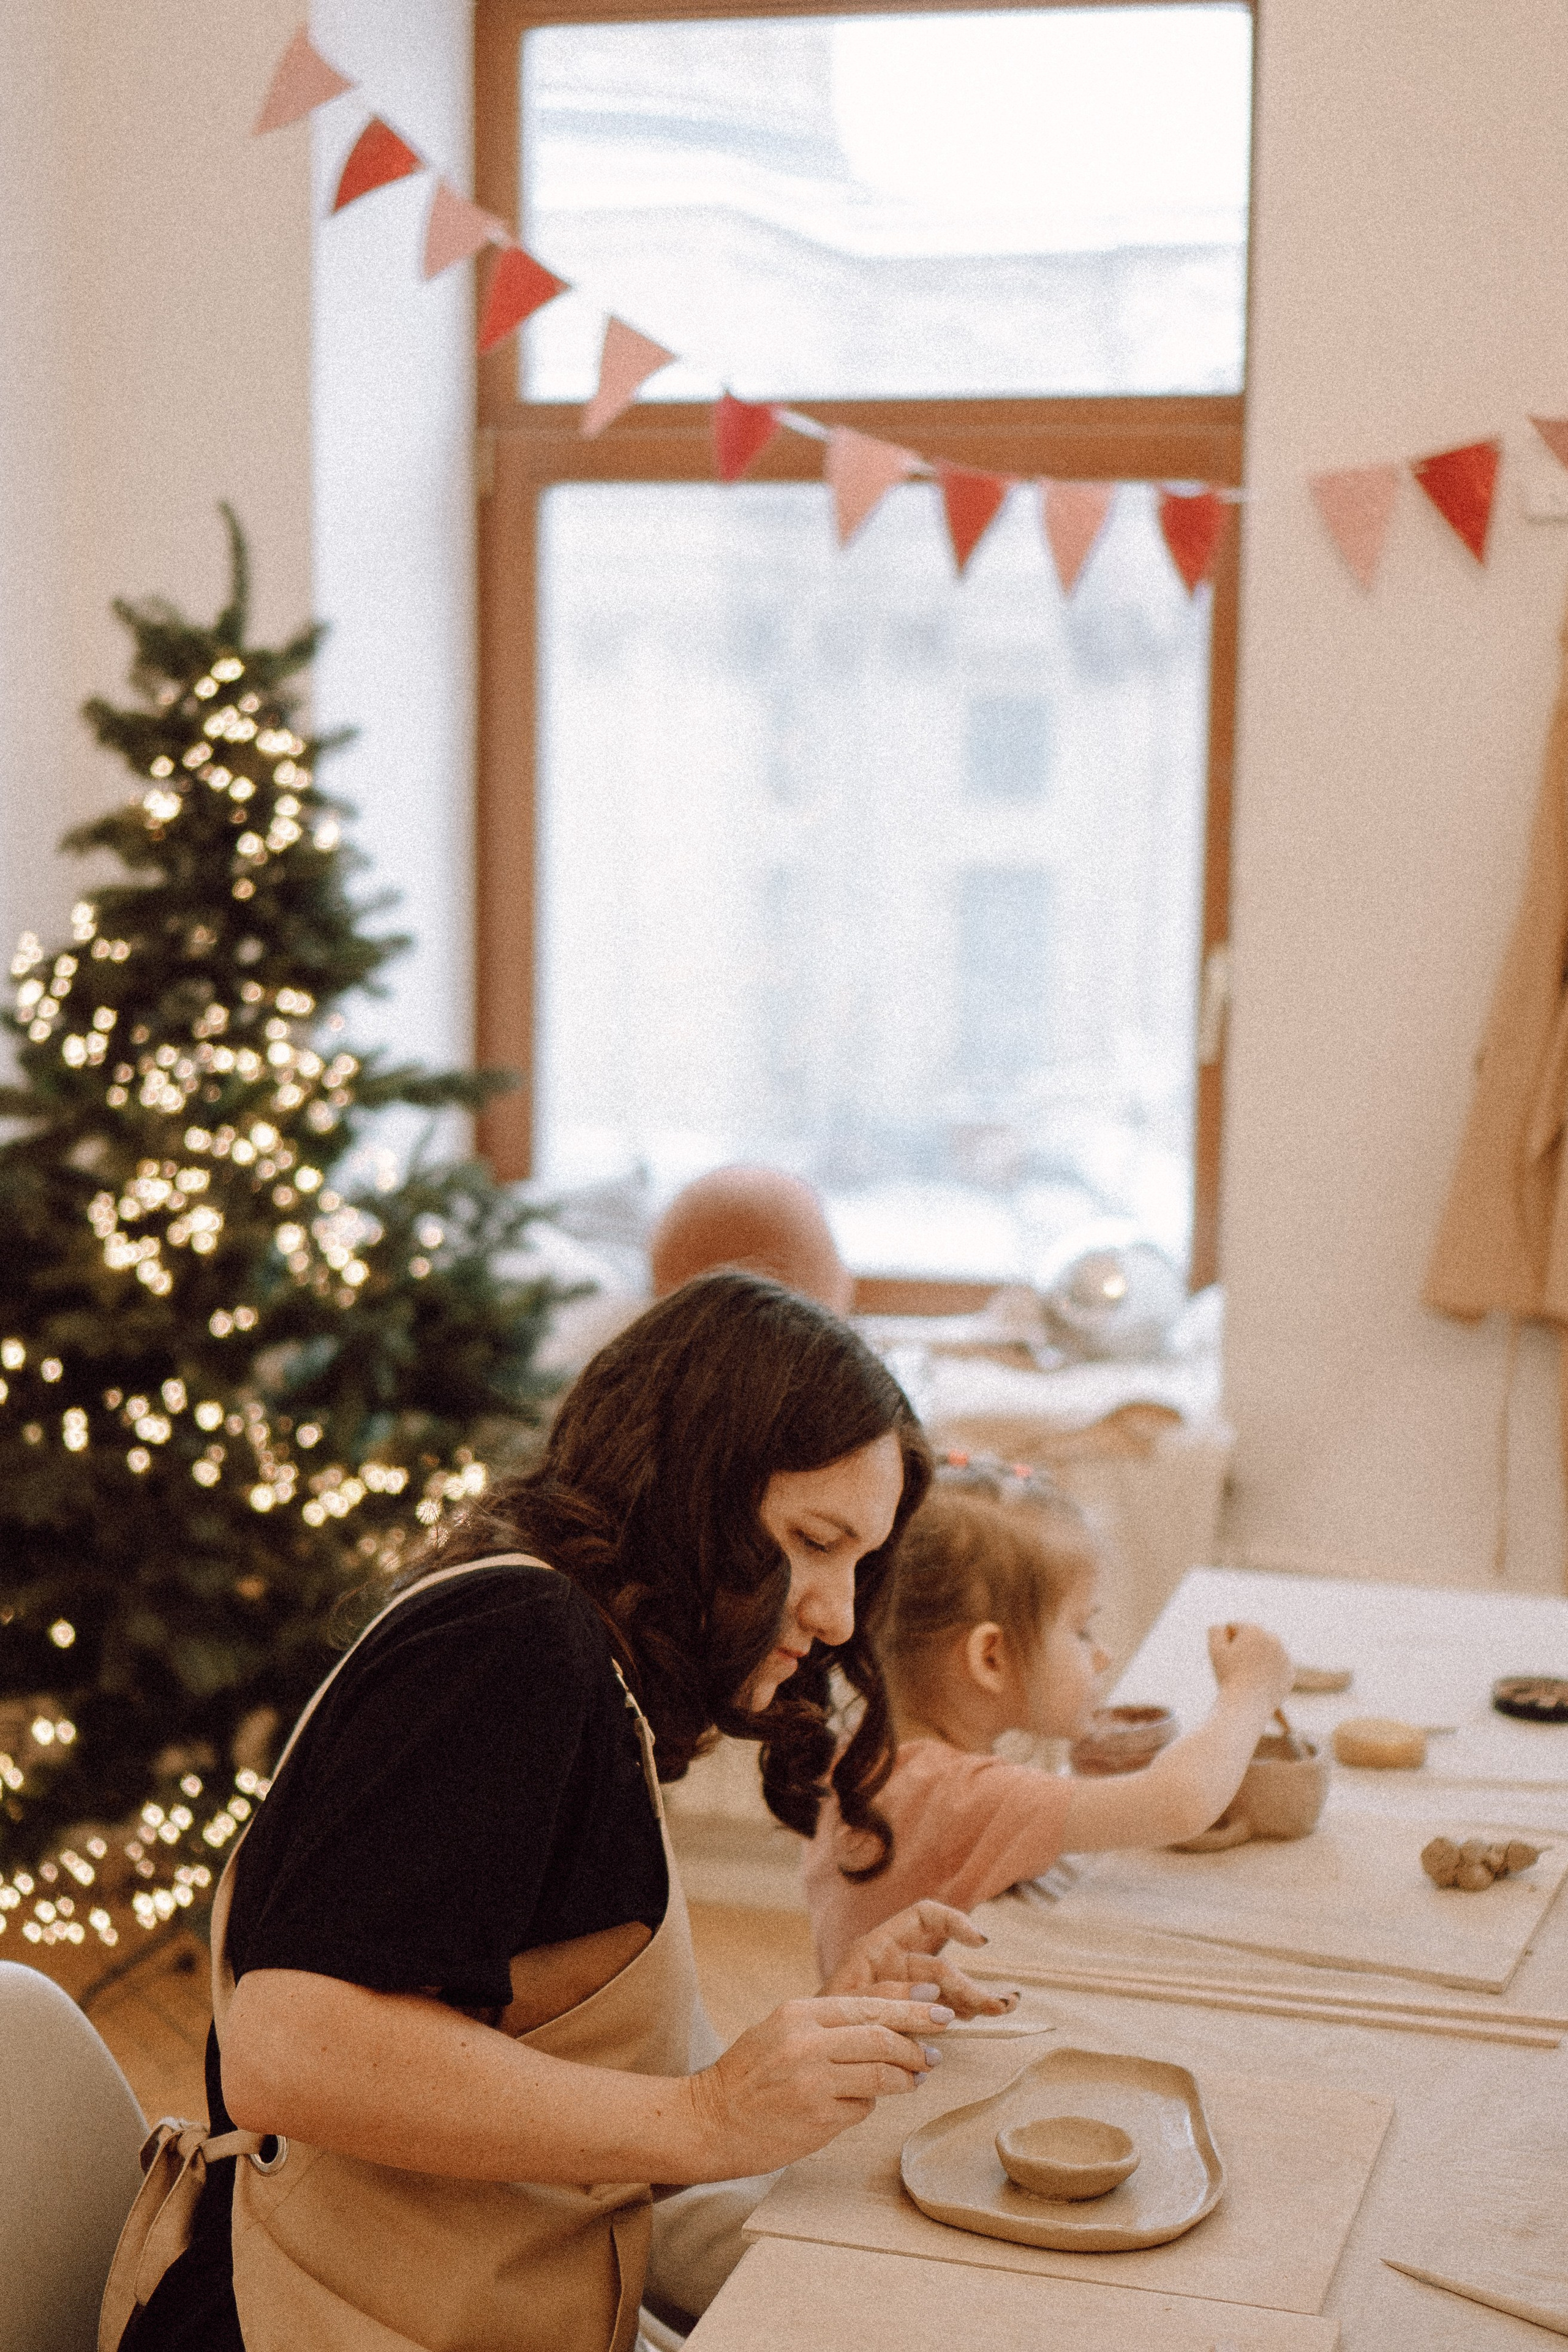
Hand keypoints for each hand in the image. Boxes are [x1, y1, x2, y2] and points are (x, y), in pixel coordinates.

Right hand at [686, 1993, 952, 2174]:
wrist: (708, 2121)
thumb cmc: (746, 2076)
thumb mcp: (780, 2030)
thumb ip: (827, 2024)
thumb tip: (885, 2022)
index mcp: (799, 2013)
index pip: (868, 2004)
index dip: (909, 2007)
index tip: (937, 2009)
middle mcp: (808, 2043)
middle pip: (882, 2038)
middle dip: (918, 2043)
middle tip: (938, 2050)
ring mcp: (814, 2083)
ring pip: (881, 2074)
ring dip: (906, 2077)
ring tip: (917, 2077)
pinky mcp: (818, 2119)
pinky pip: (862, 2107)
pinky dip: (870, 2103)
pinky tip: (867, 2101)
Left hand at [822, 1900, 1018, 2018]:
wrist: (808, 2054)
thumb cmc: (817, 2022)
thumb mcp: (844, 2003)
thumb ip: (884, 1997)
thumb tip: (932, 1998)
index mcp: (876, 1947)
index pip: (923, 1917)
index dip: (953, 1921)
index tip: (980, 1942)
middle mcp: (894, 1963)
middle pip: (941, 1965)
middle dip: (970, 1983)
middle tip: (997, 2006)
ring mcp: (902, 1989)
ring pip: (945, 1989)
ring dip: (972, 1998)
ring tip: (997, 2010)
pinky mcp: (907, 2014)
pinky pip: (938, 2008)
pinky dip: (957, 2012)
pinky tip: (971, 2018)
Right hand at [1207, 1621, 1292, 1710]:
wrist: (1247, 1705)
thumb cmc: (1228, 1677)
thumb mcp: (1214, 1650)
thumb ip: (1215, 1630)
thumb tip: (1224, 1627)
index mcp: (1255, 1629)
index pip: (1234, 1628)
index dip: (1226, 1644)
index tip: (1228, 1660)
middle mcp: (1274, 1639)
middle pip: (1251, 1639)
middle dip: (1244, 1649)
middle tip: (1238, 1668)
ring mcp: (1284, 1657)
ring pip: (1264, 1653)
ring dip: (1256, 1659)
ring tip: (1249, 1676)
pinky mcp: (1289, 1673)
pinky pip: (1275, 1667)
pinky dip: (1267, 1673)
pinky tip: (1260, 1683)